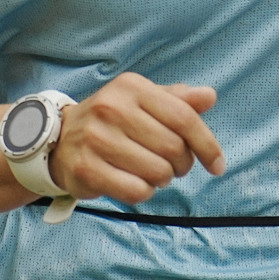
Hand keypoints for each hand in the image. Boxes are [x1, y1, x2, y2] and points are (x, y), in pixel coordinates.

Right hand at [48, 74, 223, 204]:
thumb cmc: (114, 121)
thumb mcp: (143, 102)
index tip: (218, 165)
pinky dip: (144, 192)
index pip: (184, 117)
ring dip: (163, 179)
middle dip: (182, 165)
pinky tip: (135, 183)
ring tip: (151, 172)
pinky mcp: (86, 168)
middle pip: (173, 148)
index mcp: (131, 87)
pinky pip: (136, 191)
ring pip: (157, 172)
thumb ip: (177, 100)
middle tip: (172, 166)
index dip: (207, 144)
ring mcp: (96, 138)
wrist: (61, 139)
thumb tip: (209, 96)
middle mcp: (111, 108)